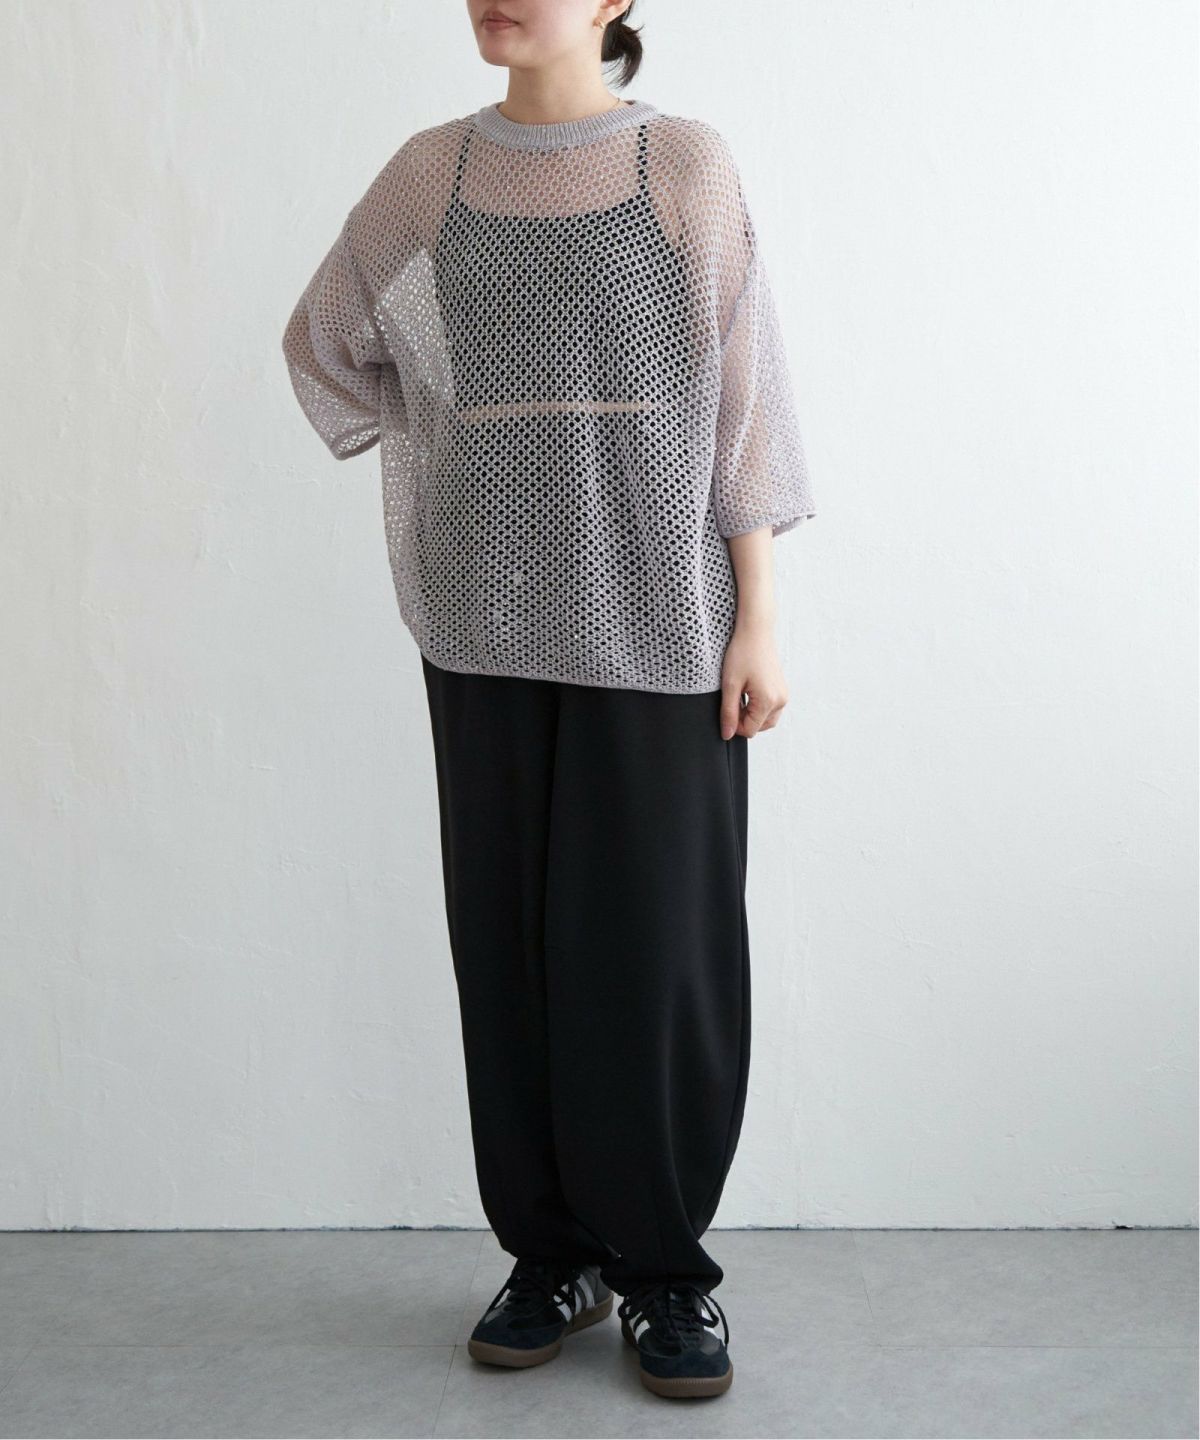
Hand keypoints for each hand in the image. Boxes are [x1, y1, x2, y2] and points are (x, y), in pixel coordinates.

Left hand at [719, 621, 788, 740]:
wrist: (756, 631)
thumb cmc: (742, 653)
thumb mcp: (730, 685)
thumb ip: (728, 713)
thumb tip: (727, 735)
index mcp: (769, 701)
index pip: (750, 730)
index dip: (734, 725)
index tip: (726, 709)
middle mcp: (781, 701)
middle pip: (759, 727)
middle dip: (744, 720)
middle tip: (732, 701)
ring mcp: (783, 695)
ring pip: (766, 719)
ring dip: (751, 714)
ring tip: (739, 695)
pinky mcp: (782, 689)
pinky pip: (770, 708)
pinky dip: (758, 706)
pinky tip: (747, 691)